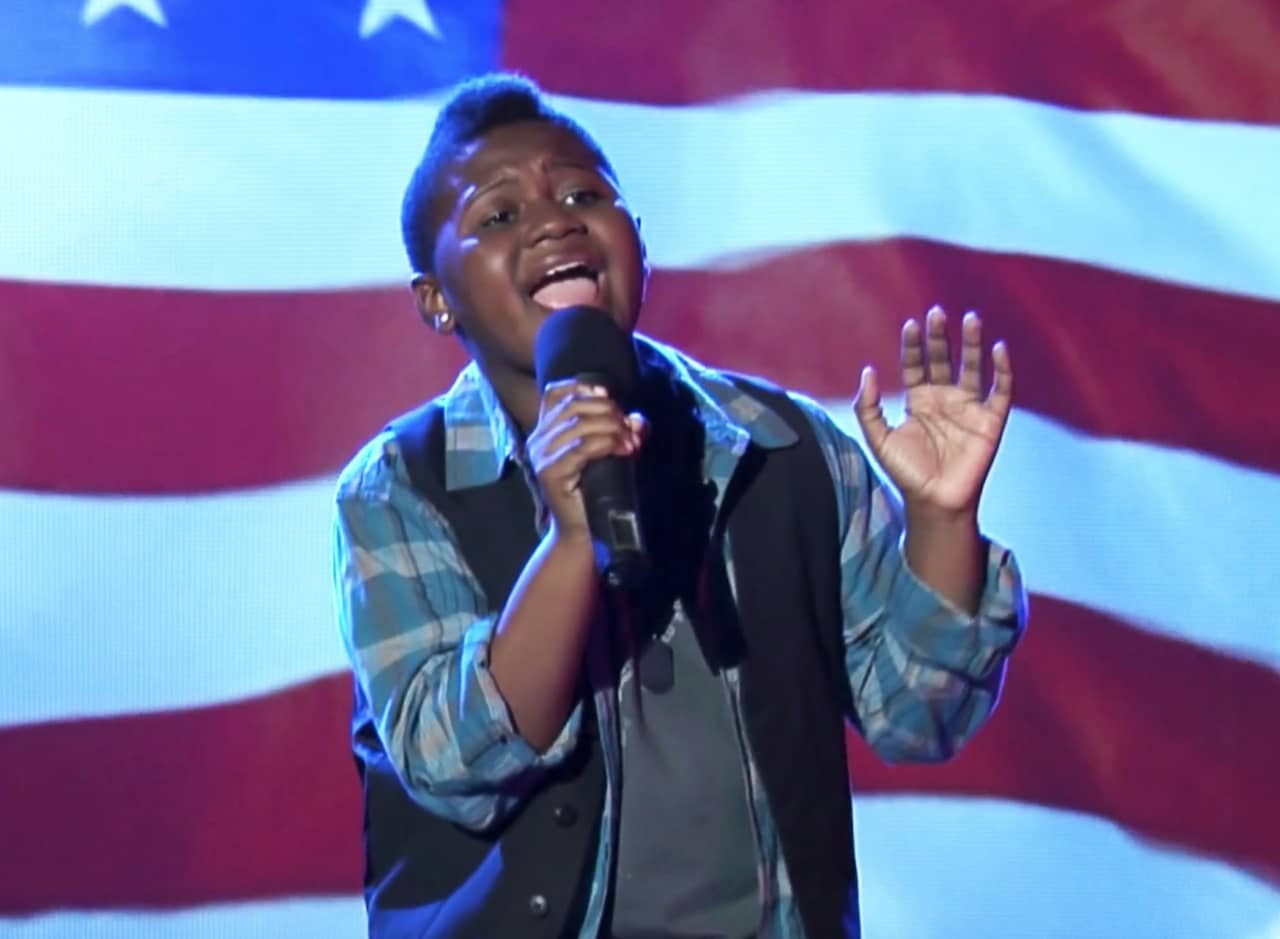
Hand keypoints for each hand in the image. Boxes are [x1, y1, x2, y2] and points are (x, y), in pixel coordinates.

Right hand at [526, 380, 647, 538]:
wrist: (585, 531)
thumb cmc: (597, 490)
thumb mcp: (610, 451)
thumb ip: (622, 431)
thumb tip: (638, 420)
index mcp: (545, 430)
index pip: (555, 393)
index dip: (583, 387)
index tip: (609, 397)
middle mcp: (538, 440)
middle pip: (573, 406)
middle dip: (608, 411)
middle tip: (629, 429)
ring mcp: (541, 456)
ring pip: (579, 425)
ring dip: (612, 428)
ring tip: (631, 442)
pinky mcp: (551, 474)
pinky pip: (581, 447)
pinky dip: (606, 443)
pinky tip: (622, 450)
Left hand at [854, 306, 1012, 517]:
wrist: (934, 502)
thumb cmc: (906, 472)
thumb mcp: (878, 438)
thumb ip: (867, 407)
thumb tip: (868, 371)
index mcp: (918, 400)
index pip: (916, 364)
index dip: (914, 345)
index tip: (911, 324)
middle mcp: (944, 399)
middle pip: (943, 359)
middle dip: (940, 337)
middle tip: (937, 313)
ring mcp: (969, 408)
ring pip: (973, 368)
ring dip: (972, 344)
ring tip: (971, 319)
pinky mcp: (991, 421)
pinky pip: (1001, 391)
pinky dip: (1002, 370)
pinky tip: (998, 349)